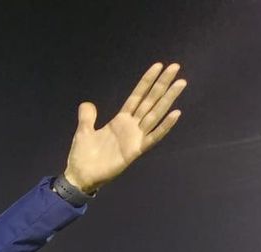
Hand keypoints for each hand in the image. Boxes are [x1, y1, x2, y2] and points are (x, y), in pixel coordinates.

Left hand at [63, 62, 186, 193]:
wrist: (80, 176)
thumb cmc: (82, 156)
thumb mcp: (83, 132)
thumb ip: (87, 117)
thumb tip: (87, 103)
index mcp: (120, 120)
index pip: (137, 96)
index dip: (146, 81)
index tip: (158, 66)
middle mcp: (131, 126)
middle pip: (150, 100)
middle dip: (162, 84)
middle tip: (175, 66)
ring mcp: (135, 137)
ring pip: (155, 114)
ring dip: (168, 99)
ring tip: (181, 83)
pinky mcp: (136, 150)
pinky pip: (153, 137)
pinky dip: (164, 126)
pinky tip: (175, 113)